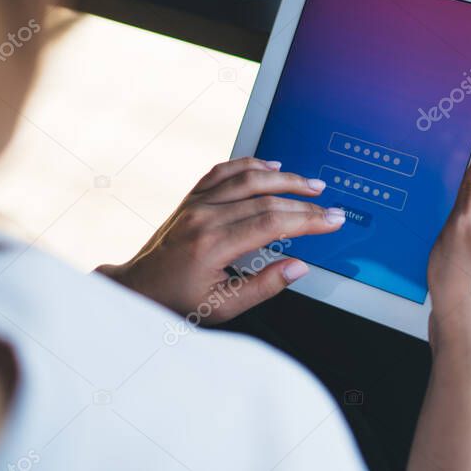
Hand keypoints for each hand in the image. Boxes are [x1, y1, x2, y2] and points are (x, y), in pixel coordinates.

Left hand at [97, 157, 345, 322]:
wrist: (137, 288)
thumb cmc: (177, 301)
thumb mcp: (222, 307)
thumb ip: (264, 287)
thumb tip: (298, 267)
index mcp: (212, 245)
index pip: (272, 223)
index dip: (308, 220)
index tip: (332, 221)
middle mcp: (203, 217)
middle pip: (265, 199)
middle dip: (305, 202)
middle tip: (330, 207)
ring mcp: (196, 203)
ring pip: (248, 178)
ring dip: (285, 178)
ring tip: (311, 184)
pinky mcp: (191, 197)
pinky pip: (224, 170)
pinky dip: (251, 164)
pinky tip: (272, 166)